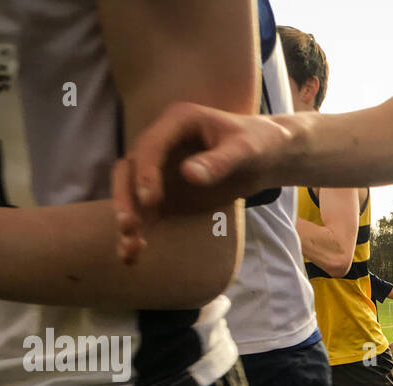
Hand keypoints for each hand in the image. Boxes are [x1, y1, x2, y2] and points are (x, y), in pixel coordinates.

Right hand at [113, 104, 292, 262]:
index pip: (151, 146)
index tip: (151, 200)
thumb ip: (219, 162)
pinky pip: (146, 213)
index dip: (146, 172)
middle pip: (129, 168)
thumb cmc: (258, 144)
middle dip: (125, 196)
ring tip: (130, 247)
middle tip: (129, 224)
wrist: (267, 157)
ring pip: (131, 192)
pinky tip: (133, 255)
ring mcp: (161, 170)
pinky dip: (139, 232)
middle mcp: (162, 144)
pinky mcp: (167, 195)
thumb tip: (189, 175)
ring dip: (126, 217)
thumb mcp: (245, 150)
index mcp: (177, 122)